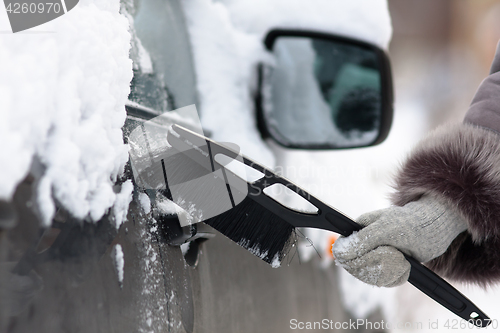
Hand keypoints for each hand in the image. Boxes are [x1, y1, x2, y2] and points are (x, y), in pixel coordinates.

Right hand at [331, 195, 466, 286]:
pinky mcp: (385, 268)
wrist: (434, 229)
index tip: (378, 254)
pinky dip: (398, 276)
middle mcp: (362, 245)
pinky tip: (405, 264)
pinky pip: (384, 282)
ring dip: (391, 270)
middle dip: (380, 264)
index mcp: (357, 231)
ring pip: (371, 278)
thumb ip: (362, 241)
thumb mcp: (386, 229)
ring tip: (403, 258)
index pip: (342, 253)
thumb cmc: (410, 223)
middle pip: (357, 269)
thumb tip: (338, 252)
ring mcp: (373, 257)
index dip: (357, 259)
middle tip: (396, 253)